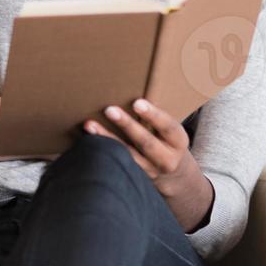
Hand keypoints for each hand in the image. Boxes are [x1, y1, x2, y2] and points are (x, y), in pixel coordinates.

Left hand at [86, 98, 214, 231]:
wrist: (173, 175)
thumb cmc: (166, 140)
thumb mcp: (170, 130)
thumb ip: (157, 116)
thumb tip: (130, 88)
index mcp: (178, 141)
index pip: (168, 127)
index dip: (153, 115)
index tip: (137, 103)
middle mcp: (167, 159)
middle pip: (146, 142)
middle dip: (127, 125)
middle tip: (109, 110)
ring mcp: (150, 171)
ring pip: (127, 155)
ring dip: (107, 139)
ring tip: (89, 124)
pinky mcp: (135, 177)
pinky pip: (118, 163)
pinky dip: (103, 151)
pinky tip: (87, 140)